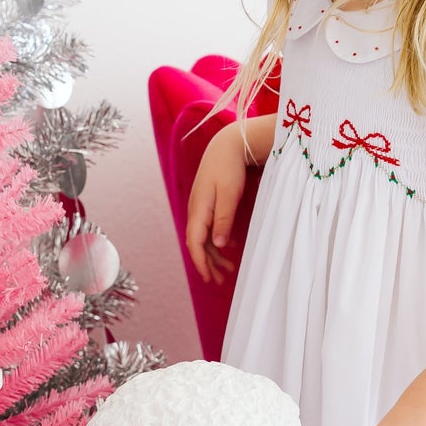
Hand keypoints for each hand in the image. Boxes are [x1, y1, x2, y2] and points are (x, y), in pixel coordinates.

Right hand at [185, 125, 249, 284]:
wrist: (226, 145)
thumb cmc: (229, 168)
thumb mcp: (230, 194)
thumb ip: (223, 220)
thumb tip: (217, 245)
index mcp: (199, 210)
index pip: (195, 243)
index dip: (201, 262)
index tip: (208, 278)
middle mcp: (196, 210)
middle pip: (198, 243)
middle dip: (207, 263)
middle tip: (219, 280)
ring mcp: (200, 206)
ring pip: (203, 237)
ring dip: (213, 254)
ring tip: (227, 268)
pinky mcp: (207, 203)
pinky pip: (208, 227)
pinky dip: (216, 241)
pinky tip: (228, 247)